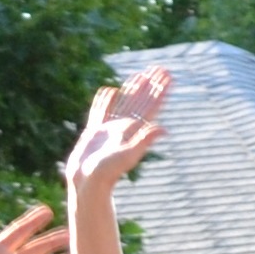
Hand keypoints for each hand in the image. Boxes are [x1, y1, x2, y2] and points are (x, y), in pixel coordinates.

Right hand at [61, 68, 170, 200]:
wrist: (86, 184)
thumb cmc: (106, 173)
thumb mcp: (127, 156)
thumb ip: (144, 140)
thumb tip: (164, 129)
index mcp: (133, 131)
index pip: (150, 106)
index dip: (159, 91)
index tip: (168, 76)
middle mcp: (123, 128)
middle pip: (140, 101)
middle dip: (151, 85)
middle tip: (161, 69)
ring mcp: (108, 129)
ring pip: (123, 103)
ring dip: (132, 89)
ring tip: (140, 75)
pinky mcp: (94, 133)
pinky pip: (100, 111)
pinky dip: (105, 100)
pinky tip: (109, 90)